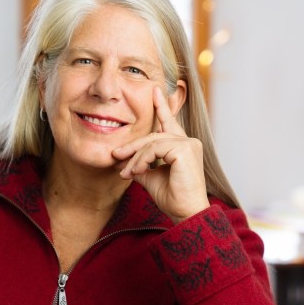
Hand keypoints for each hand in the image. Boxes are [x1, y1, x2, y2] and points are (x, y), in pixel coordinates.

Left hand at [112, 86, 209, 222]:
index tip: (154, 90)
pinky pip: (155, 149)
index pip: (168, 123)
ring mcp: (188, 144)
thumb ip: (141, 166)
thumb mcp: (151, 178)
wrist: (185, 213)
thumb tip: (124, 162)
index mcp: (182, 146)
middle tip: (115, 155)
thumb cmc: (173, 198)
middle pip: (153, 135)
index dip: (161, 107)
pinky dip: (142, 159)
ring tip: (125, 172)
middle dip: (132, 145)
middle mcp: (188, 142)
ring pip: (152, 142)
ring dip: (135, 157)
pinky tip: (136, 171)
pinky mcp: (185, 149)